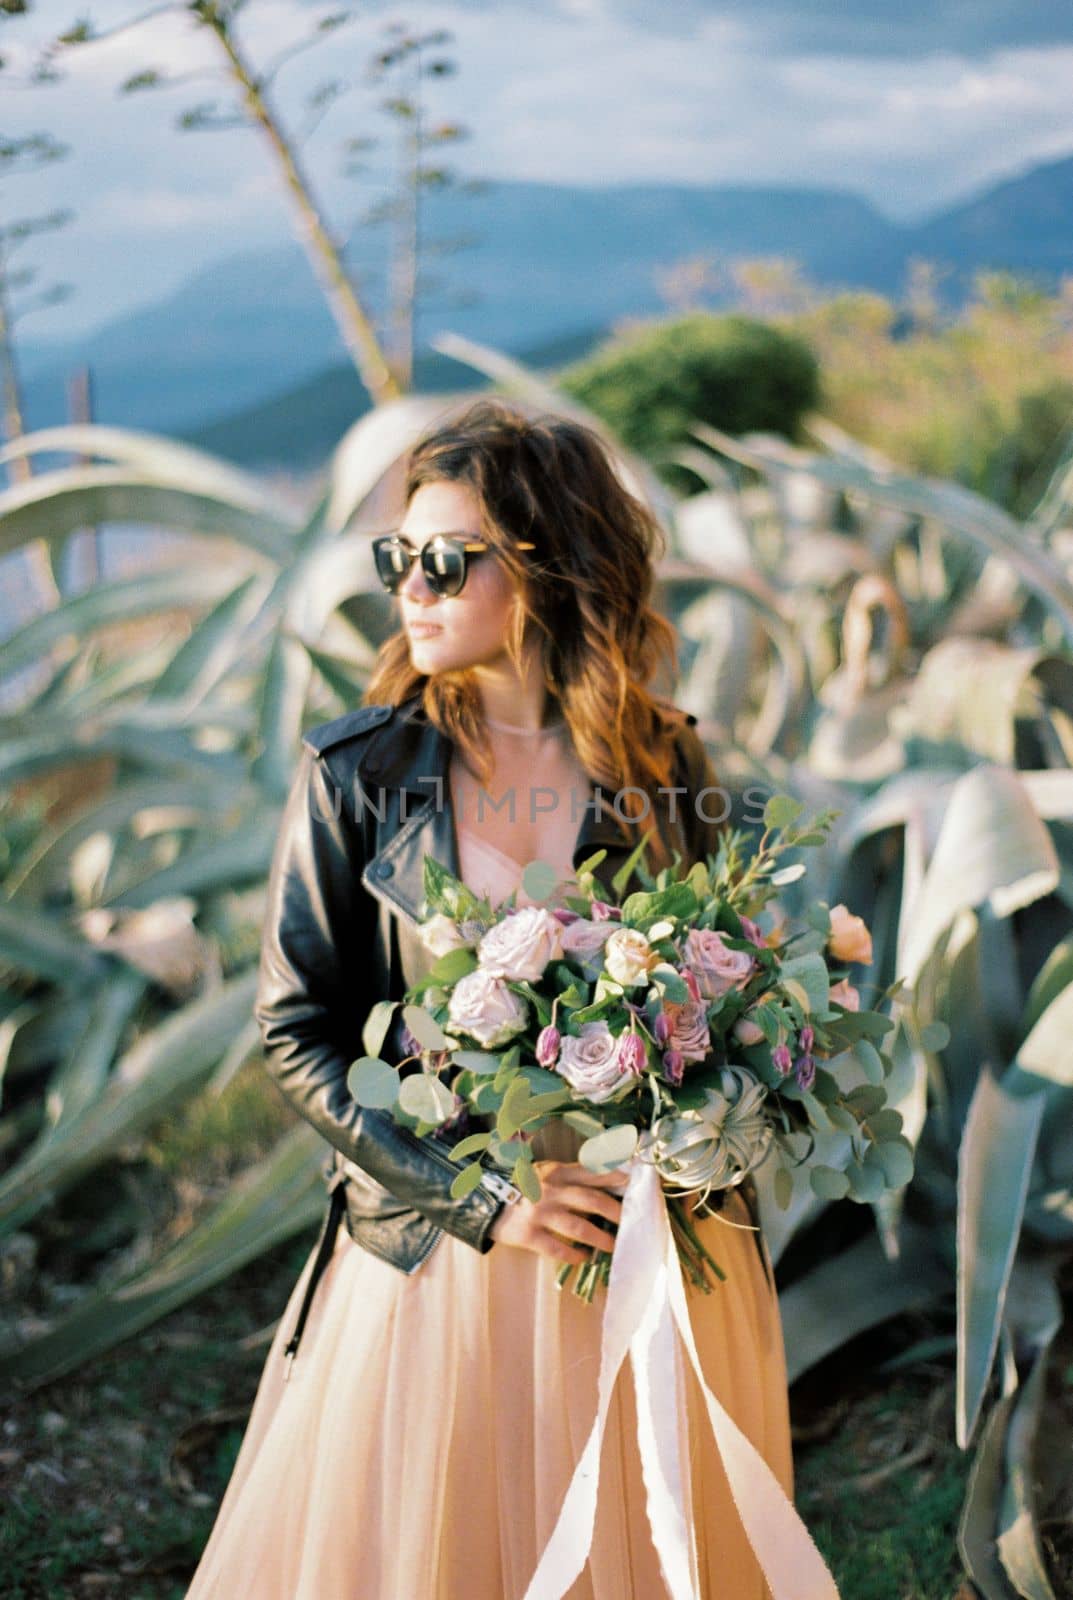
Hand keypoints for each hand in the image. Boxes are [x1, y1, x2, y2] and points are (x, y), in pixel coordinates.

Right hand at [488, 1159, 629, 1264]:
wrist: (482, 1201)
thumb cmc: (518, 1186)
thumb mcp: (543, 1173)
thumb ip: (569, 1175)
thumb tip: (604, 1178)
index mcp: (555, 1172)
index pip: (590, 1172)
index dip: (613, 1177)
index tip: (633, 1181)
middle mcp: (550, 1190)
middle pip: (590, 1200)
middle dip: (614, 1211)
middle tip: (630, 1221)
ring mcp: (539, 1213)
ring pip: (578, 1226)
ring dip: (599, 1238)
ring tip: (613, 1246)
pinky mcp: (528, 1234)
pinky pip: (556, 1248)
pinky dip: (573, 1255)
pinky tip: (584, 1259)